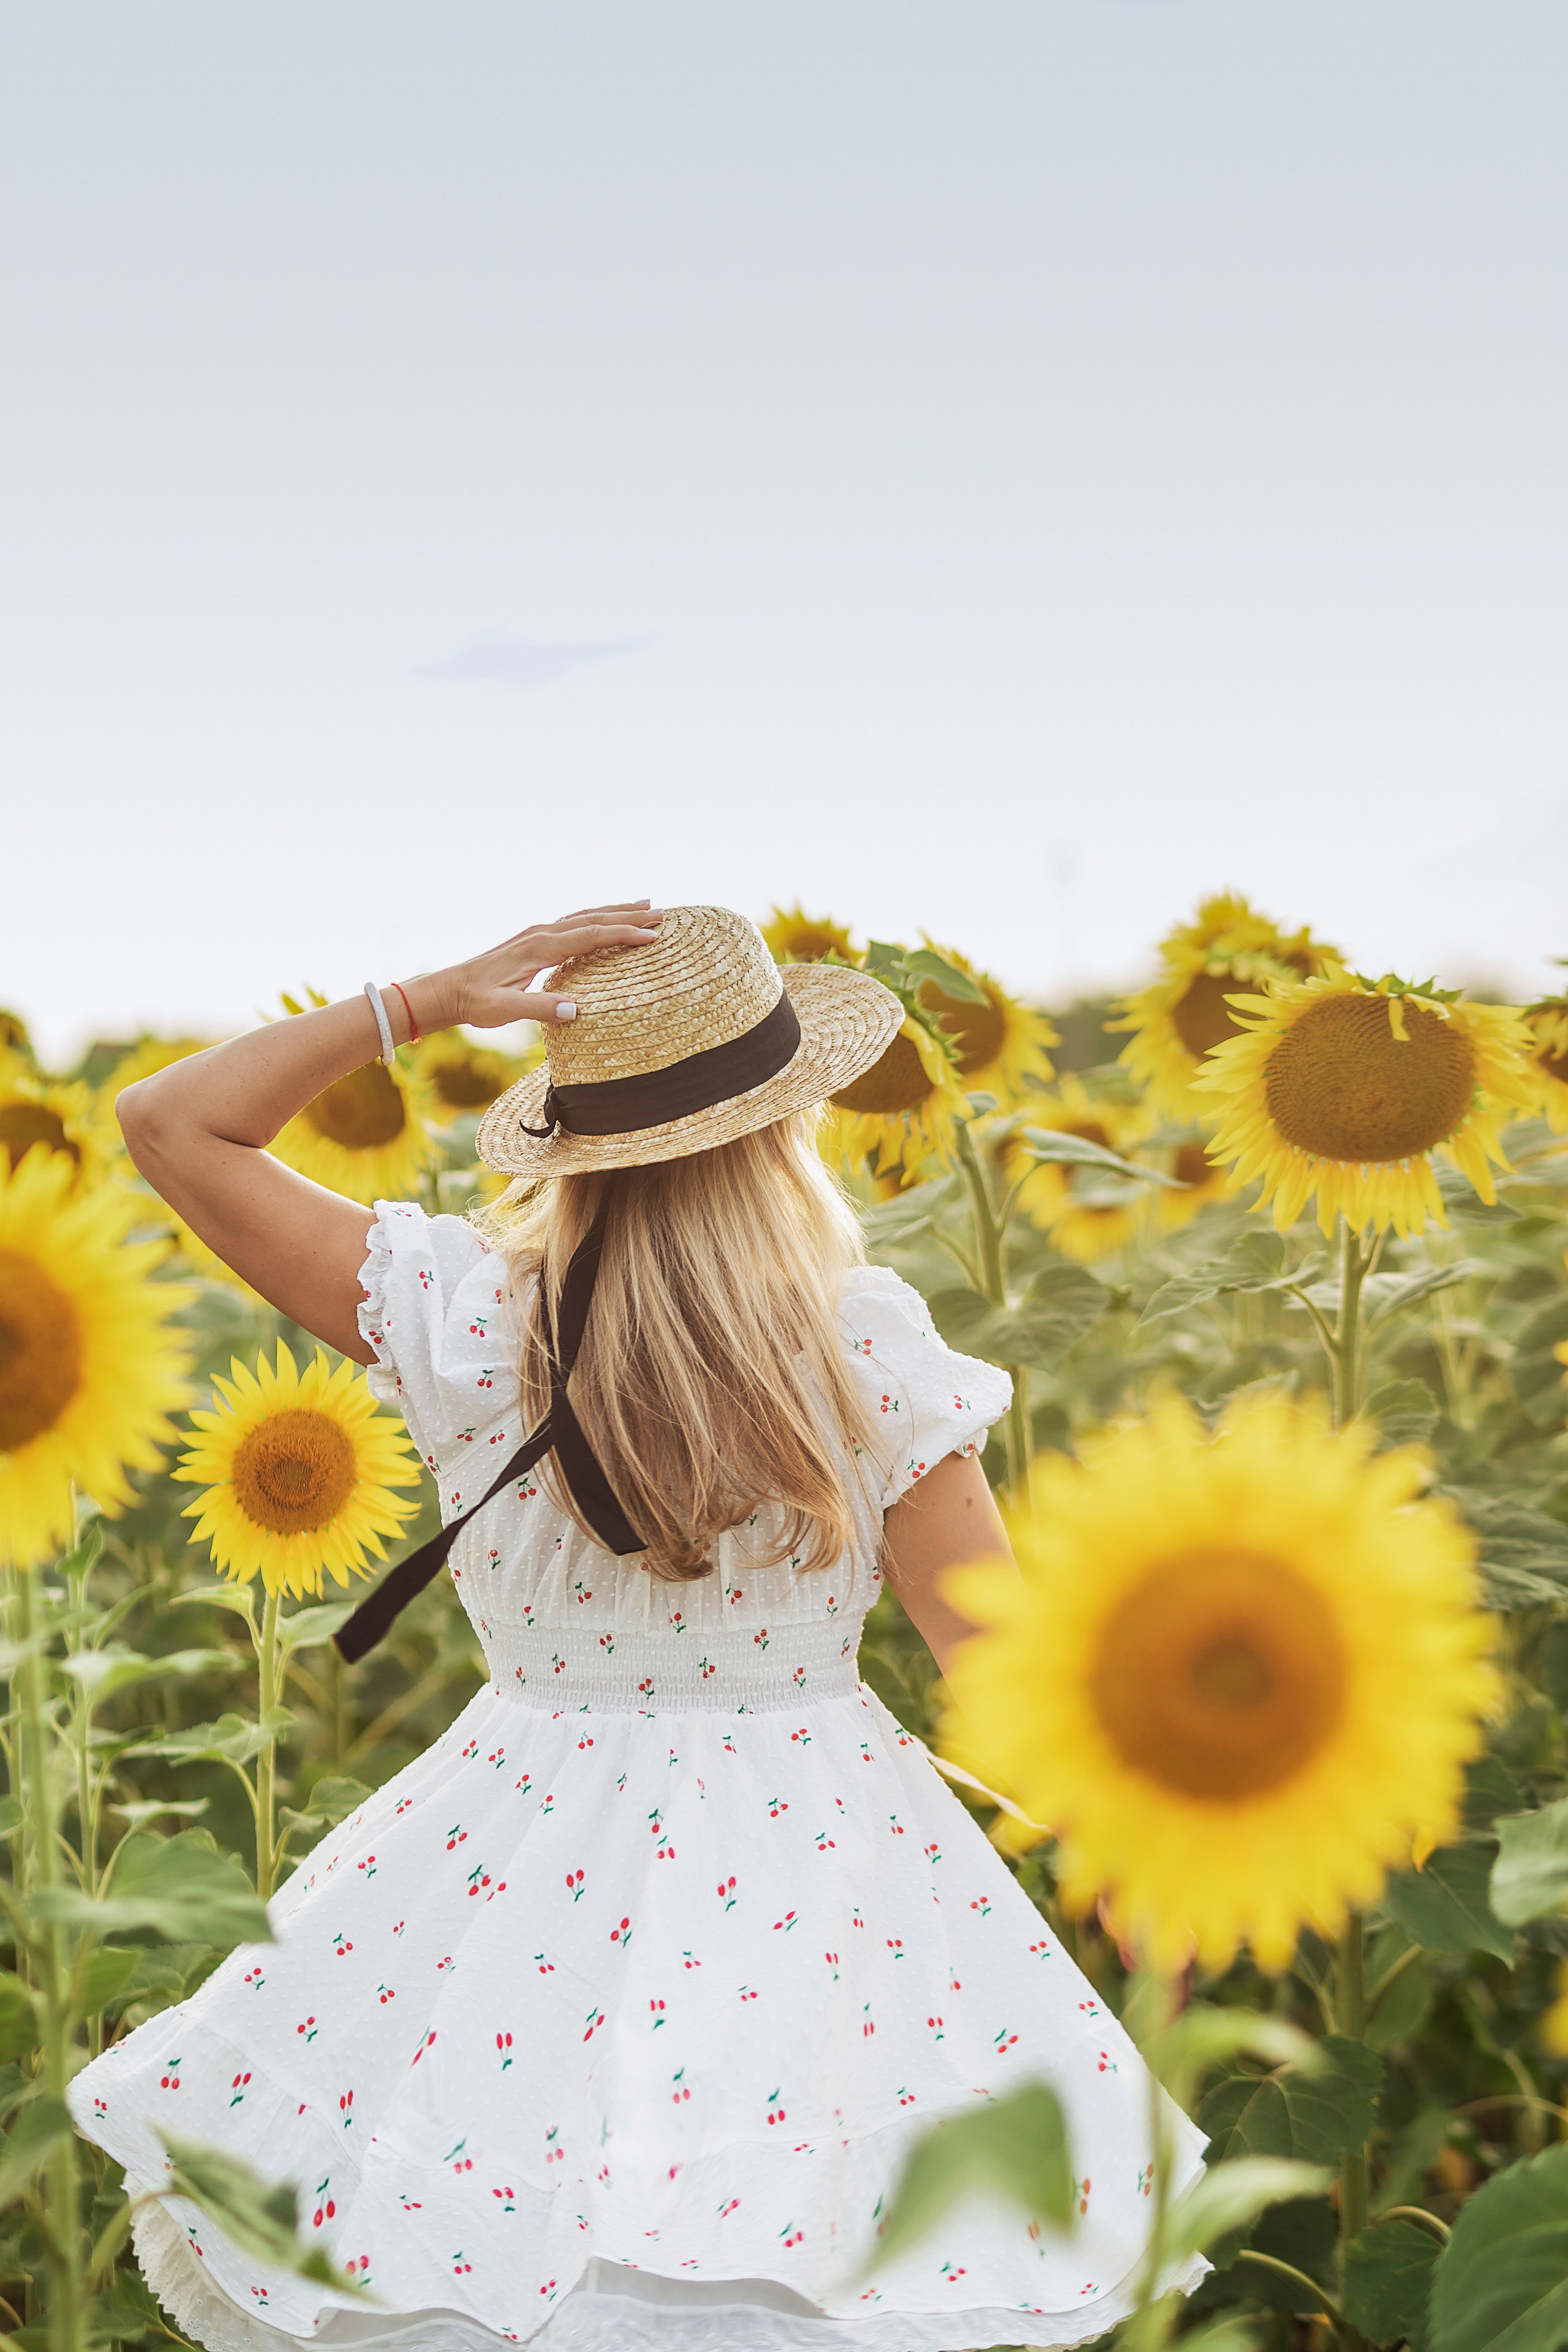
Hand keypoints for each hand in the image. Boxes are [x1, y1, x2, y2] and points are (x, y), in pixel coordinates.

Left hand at [412, 903, 663, 1032]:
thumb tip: (576, 1010)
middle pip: (592, 918)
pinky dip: (595, 917)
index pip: (590, 936)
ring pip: (583, 915)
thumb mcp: (506, 1011)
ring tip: (644, 905)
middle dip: (628, 915)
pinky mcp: (532, 939)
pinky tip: (604, 918)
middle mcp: (540, 933)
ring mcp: (536, 933)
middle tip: (662, 913)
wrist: (448, 991)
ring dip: (614, 910)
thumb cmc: (476, 1003)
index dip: (622, 935)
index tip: (652, 936)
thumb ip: (540, 1008)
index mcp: (539, 948)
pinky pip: (572, 921)